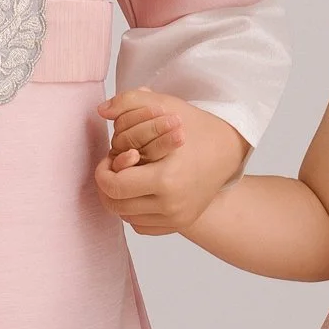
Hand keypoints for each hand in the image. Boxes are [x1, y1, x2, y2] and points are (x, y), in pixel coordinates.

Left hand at [92, 89, 247, 235]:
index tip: (108, 158)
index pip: (114, 186)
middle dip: (107, 185)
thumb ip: (128, 102)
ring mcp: (177, 218)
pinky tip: (139, 190)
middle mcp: (172, 205)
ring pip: (126, 217)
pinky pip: (141, 226)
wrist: (228, 150)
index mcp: (167, 178)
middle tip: (113, 168)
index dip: (103, 172)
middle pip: (116, 205)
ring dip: (119, 197)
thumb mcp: (164, 105)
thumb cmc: (194, 127)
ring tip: (127, 176)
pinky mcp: (179, 224)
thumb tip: (100, 110)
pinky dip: (133, 211)